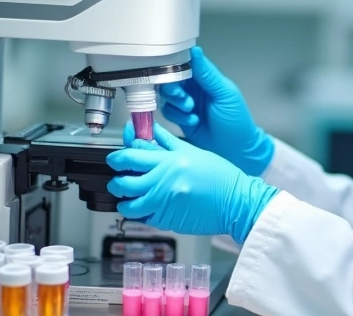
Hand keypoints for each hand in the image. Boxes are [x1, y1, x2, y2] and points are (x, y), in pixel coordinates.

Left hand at [107, 121, 278, 243]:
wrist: (237, 202)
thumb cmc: (220, 176)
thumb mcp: (194, 152)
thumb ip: (168, 142)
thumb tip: (150, 130)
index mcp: (170, 160)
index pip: (131, 155)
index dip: (118, 157)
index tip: (116, 158)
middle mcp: (164, 181)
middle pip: (123, 181)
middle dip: (116, 180)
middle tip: (118, 179)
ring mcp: (164, 203)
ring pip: (128, 205)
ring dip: (124, 201)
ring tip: (128, 198)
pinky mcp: (167, 221)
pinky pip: (143, 218)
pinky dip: (140, 214)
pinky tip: (146, 208)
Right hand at [159, 47, 273, 175]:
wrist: (235, 149)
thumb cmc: (237, 121)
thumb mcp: (224, 94)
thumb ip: (207, 74)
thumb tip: (195, 51)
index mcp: (206, 77)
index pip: (186, 63)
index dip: (176, 67)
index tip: (174, 74)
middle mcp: (195, 88)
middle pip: (171, 79)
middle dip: (174, 88)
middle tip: (184, 98)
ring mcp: (187, 103)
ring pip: (167, 96)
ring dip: (176, 103)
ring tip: (190, 110)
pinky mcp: (181, 118)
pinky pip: (168, 111)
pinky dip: (177, 116)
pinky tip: (192, 121)